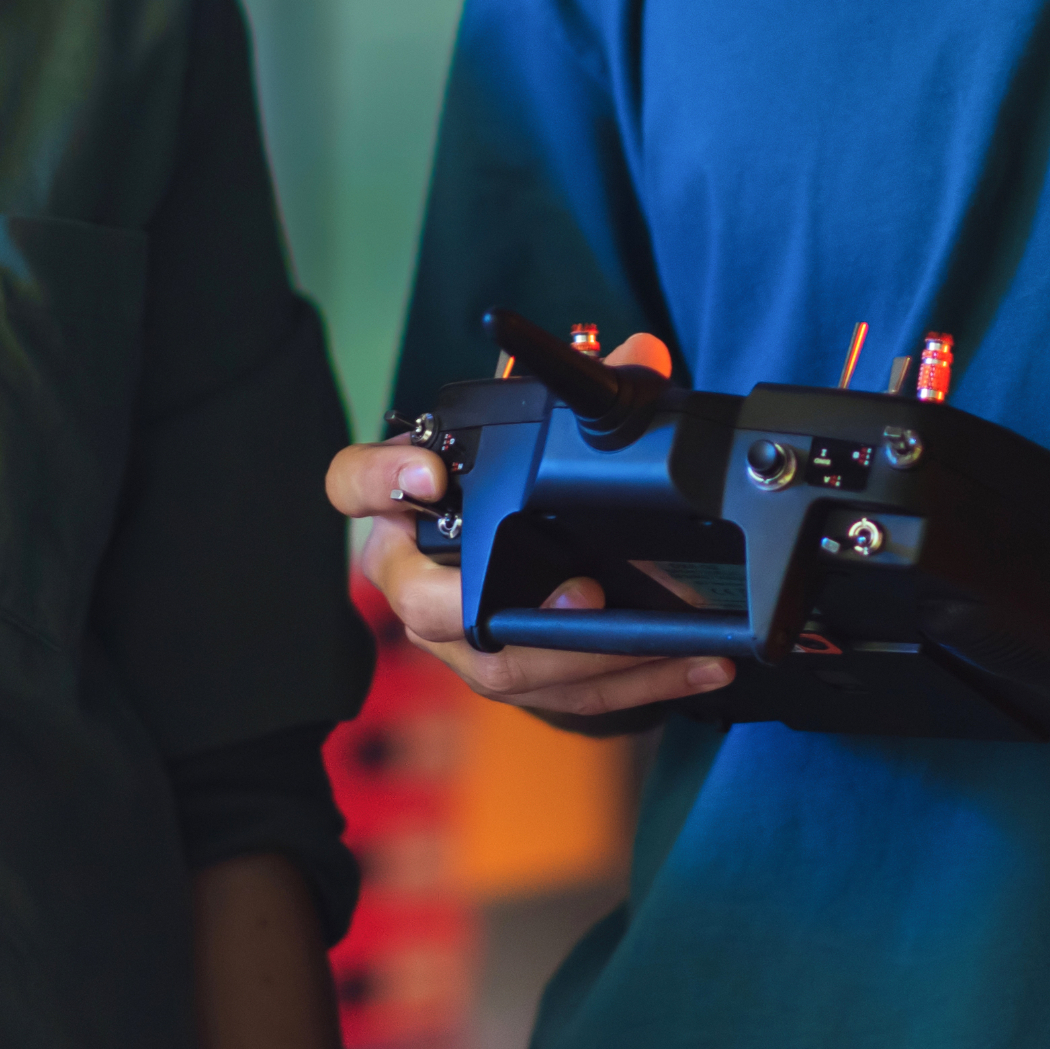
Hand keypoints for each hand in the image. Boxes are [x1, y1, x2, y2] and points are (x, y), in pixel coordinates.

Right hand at [324, 333, 736, 721]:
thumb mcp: (533, 433)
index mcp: (402, 504)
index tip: (432, 474)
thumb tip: (639, 353)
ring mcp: (452, 640)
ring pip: (502, 665)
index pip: (353, 483)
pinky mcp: (503, 679)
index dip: (381, 479)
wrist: (518, 566)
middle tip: (583, 592)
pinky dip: (635, 682)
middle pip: (423, 603)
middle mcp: (412, 577)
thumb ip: (582, 386)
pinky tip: (696, 666)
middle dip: (496, 606)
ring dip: (593, 657)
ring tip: (667, 639)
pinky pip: (562, 695)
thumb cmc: (508, 489)